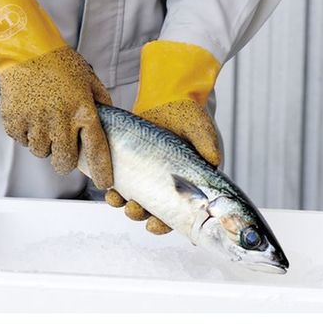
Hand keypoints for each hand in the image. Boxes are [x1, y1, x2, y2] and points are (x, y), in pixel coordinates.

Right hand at [0, 0, 112, 188]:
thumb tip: (106, 120)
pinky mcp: (14, 121)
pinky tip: (30, 115)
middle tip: (63, 147)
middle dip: (65, 160)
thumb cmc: (60, 61)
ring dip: (44, 144)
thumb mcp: (88, 78)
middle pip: (65, 162)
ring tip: (44, 121)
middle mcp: (60, 120)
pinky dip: (26, 134)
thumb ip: (100, 101)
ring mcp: (35, 122)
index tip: (103, 183)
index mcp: (83, 110)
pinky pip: (22, 141)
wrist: (26, 48)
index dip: (101, 170)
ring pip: (41, 153)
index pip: (96, 149)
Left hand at [104, 40, 221, 234]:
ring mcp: (147, 173)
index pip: (177, 213)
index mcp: (186, 183)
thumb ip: (208, 146)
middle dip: (140, 215)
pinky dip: (114, 187)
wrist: (169, 98)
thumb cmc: (190, 117)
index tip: (154, 225)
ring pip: (134, 199)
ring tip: (116, 199)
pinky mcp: (131, 161)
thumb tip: (214, 162)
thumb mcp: (202, 130)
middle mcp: (165, 182)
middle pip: (151, 210)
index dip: (165, 224)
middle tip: (133, 209)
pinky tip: (109, 187)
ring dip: (123, 205)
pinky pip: (121, 180)